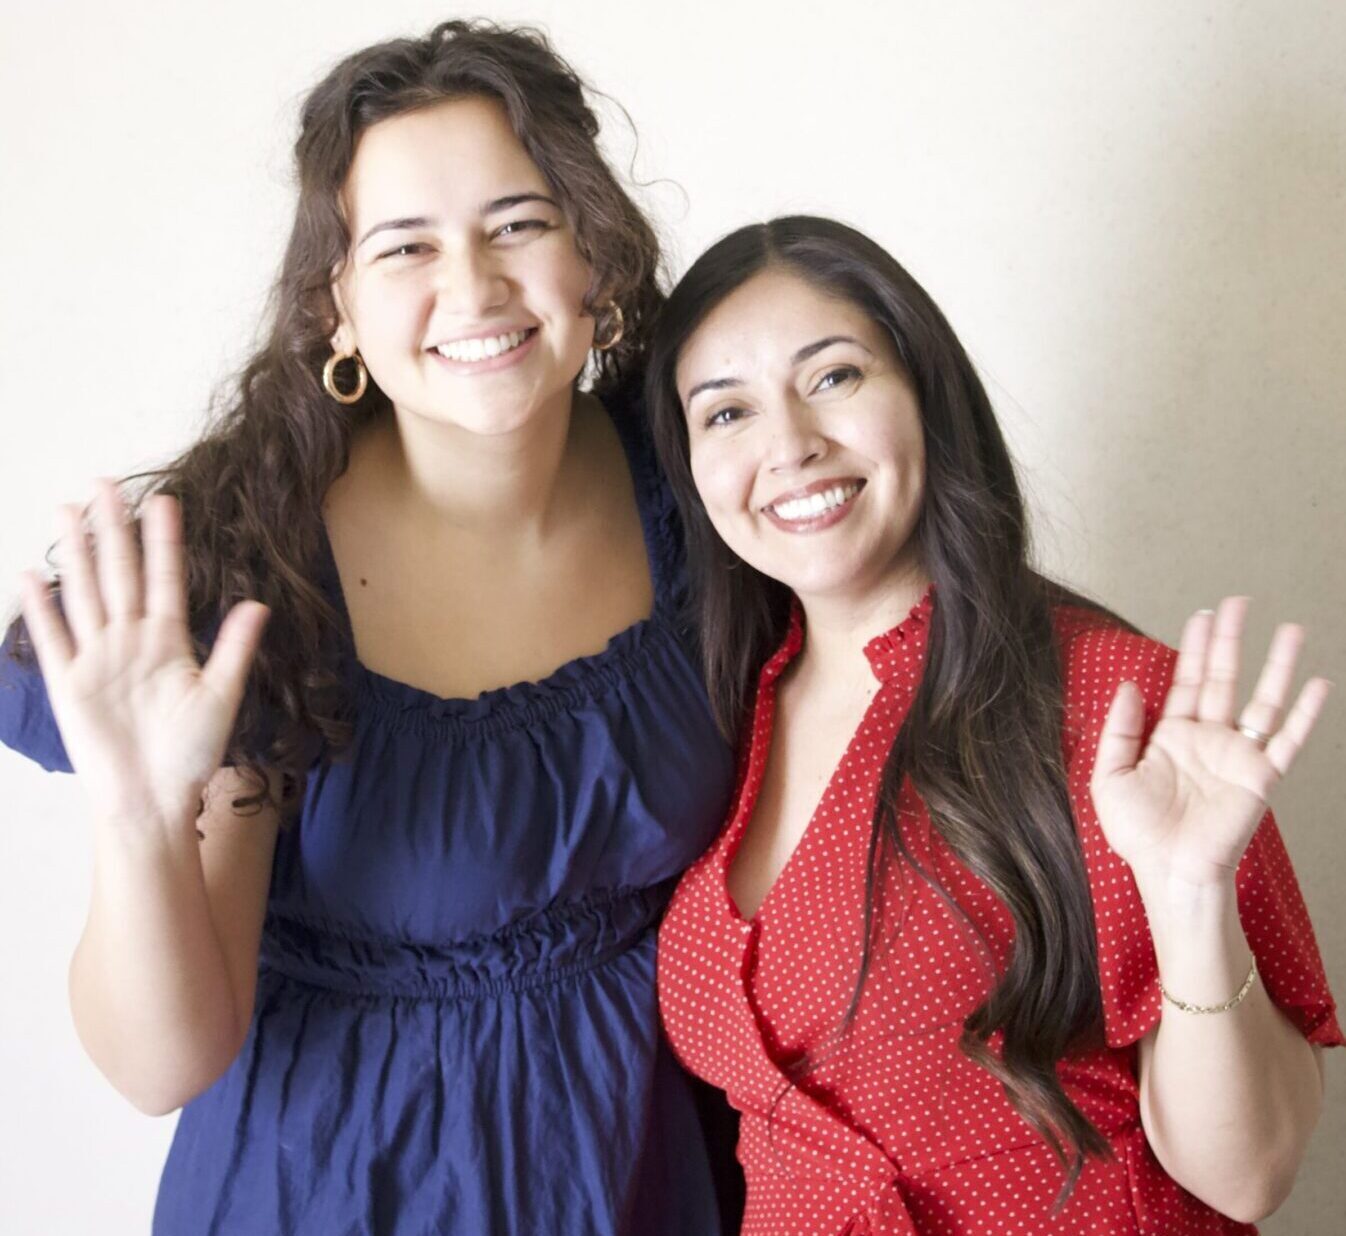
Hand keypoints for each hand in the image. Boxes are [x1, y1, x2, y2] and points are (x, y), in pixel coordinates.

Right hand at [17, 480, 268, 826]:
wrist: (154, 798)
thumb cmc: (192, 752)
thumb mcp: (221, 696)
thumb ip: (232, 647)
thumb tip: (257, 604)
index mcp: (169, 641)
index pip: (166, 578)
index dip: (164, 541)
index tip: (165, 501)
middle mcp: (131, 641)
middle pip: (120, 573)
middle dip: (114, 529)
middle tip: (107, 483)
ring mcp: (98, 659)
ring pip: (85, 593)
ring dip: (77, 554)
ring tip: (69, 511)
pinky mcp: (70, 684)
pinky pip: (53, 638)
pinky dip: (41, 608)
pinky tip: (32, 575)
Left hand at [1091, 596, 1329, 889]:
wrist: (1168, 871)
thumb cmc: (1138, 833)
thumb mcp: (1110, 776)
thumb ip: (1120, 729)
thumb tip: (1129, 685)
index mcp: (1172, 736)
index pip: (1187, 680)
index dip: (1196, 647)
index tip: (1205, 614)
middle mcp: (1208, 739)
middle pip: (1223, 677)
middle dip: (1231, 640)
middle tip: (1240, 603)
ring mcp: (1237, 756)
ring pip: (1262, 699)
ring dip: (1276, 666)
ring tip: (1291, 630)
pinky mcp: (1260, 777)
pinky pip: (1287, 740)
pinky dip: (1305, 714)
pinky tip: (1318, 685)